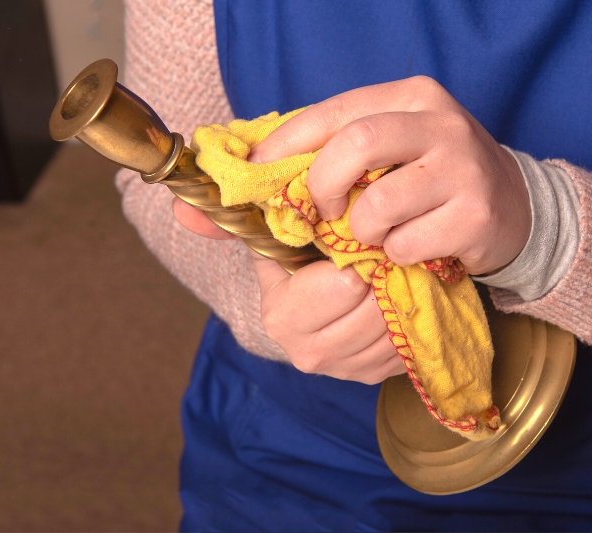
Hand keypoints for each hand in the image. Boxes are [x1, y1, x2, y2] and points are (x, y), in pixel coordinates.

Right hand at [171, 197, 404, 383]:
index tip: (363, 235)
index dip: (356, 255)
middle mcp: (310, 352)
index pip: (341, 286)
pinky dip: (410, 315)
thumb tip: (181, 210)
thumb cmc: (294, 261)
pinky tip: (398, 295)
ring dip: (402, 293)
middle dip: (384, 275)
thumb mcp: (265, 236)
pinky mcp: (375, 375)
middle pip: (373, 308)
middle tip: (387, 249)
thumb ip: (227, 221)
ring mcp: (345, 369)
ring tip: (394, 268)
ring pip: (395, 325)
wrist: (317, 299)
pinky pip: (409, 342)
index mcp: (282, 317)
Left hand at [250, 76, 531, 275]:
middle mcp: (440, 122)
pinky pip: (407, 244)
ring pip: (379, 204)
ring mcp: (463, 168)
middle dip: (323, 186)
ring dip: (363, 232)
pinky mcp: (477, 214)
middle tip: (324, 212)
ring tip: (377, 235)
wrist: (514, 207)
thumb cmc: (430, 180)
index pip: (332, 112)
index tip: (258, 176)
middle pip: (356, 146)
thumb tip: (216, 197)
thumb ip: (322, 159)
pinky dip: (396, 255)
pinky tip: (411, 249)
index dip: (286, 145)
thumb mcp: (387, 152)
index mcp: (409, 97)